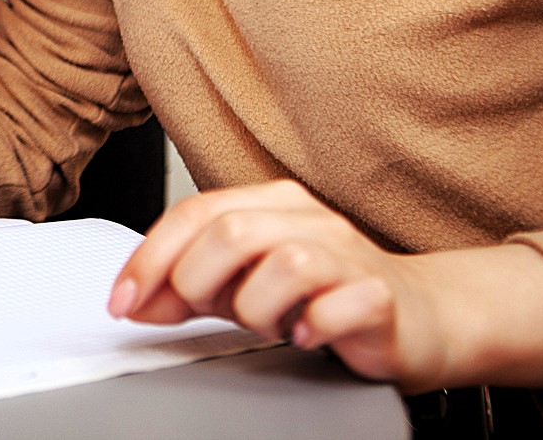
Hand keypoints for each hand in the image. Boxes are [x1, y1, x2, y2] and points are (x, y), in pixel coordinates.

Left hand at [109, 180, 542, 392]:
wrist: (420, 319)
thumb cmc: (323, 297)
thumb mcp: (243, 289)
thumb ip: (188, 288)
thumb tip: (132, 301)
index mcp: (269, 204)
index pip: (192, 213)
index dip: (149, 259)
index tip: (122, 301)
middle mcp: (308, 218)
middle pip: (230, 231)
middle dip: (199, 281)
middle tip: (207, 314)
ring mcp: (349, 253)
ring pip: (282, 262)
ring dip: (256, 307)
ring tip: (269, 326)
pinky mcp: (381, 295)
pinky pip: (337, 303)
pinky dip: (310, 325)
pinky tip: (306, 336)